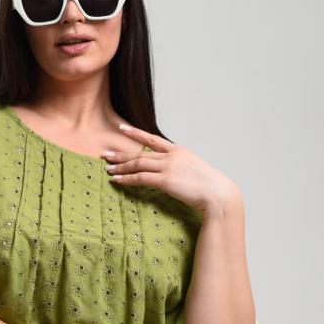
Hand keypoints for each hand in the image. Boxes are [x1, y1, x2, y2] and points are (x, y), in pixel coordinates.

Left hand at [101, 123, 239, 213]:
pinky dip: (126, 179)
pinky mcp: (165, 180)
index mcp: (179, 150)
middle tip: (105, 153)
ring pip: (138, 164)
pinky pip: (140, 178)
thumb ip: (180, 167)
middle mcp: (172, 155)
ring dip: (121, 166)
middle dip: (121, 153)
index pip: (153, 139)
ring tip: (108, 168)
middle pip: (141, 153)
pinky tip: (117, 180)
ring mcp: (168, 167)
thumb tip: (170, 173)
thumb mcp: (194, 170)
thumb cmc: (209, 186)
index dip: (136, 133)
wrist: (218, 194)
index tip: (122, 128)